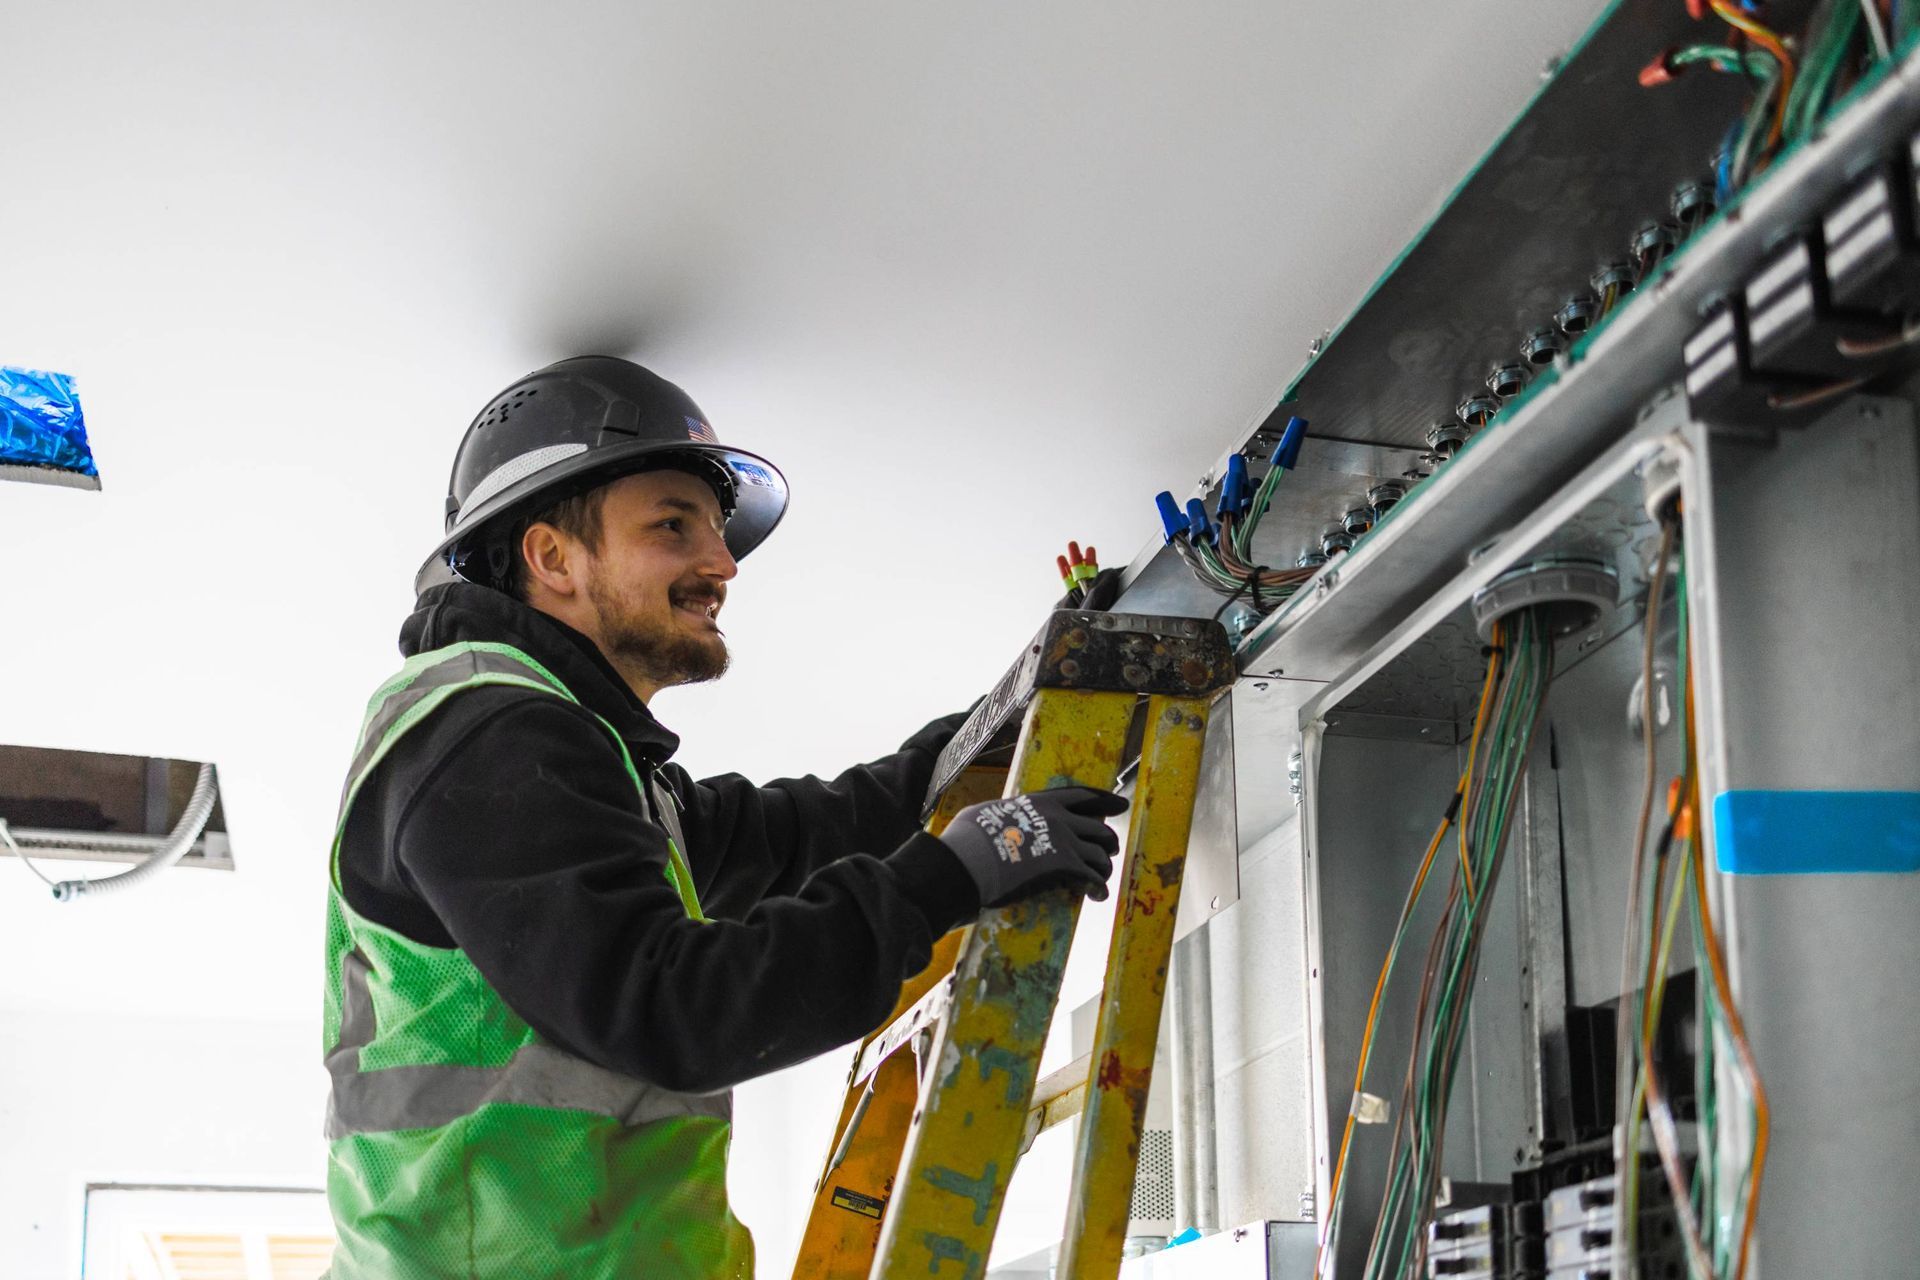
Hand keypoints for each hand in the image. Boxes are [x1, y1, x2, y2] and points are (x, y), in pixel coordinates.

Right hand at [936, 786, 1128, 908]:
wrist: (968, 861)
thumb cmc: (968, 838)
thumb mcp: (987, 813)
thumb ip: (1003, 814)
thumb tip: (995, 818)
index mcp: (1042, 802)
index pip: (1081, 797)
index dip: (1104, 800)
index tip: (1120, 805)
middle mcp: (1059, 819)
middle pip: (1099, 828)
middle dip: (1107, 841)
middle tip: (1108, 851)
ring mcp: (1065, 843)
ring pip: (1101, 854)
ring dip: (1103, 868)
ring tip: (1099, 879)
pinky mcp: (1065, 868)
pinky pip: (1093, 878)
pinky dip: (1098, 888)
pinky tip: (1096, 896)